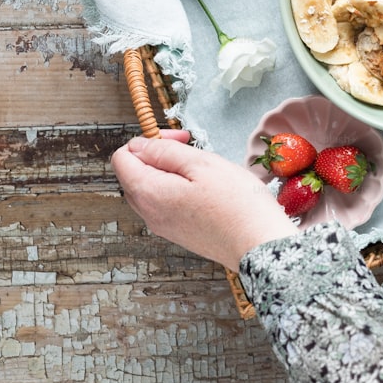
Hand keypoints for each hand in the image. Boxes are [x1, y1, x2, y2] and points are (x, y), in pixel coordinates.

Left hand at [111, 130, 299, 269]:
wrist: (260, 244)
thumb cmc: (237, 204)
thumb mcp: (203, 164)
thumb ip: (166, 151)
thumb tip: (140, 146)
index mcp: (149, 193)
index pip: (123, 157)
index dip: (148, 139)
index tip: (178, 138)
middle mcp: (149, 213)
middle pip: (135, 174)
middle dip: (158, 155)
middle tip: (191, 149)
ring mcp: (164, 226)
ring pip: (153, 189)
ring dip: (172, 172)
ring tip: (204, 170)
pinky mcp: (180, 234)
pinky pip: (167, 204)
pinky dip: (180, 190)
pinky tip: (208, 189)